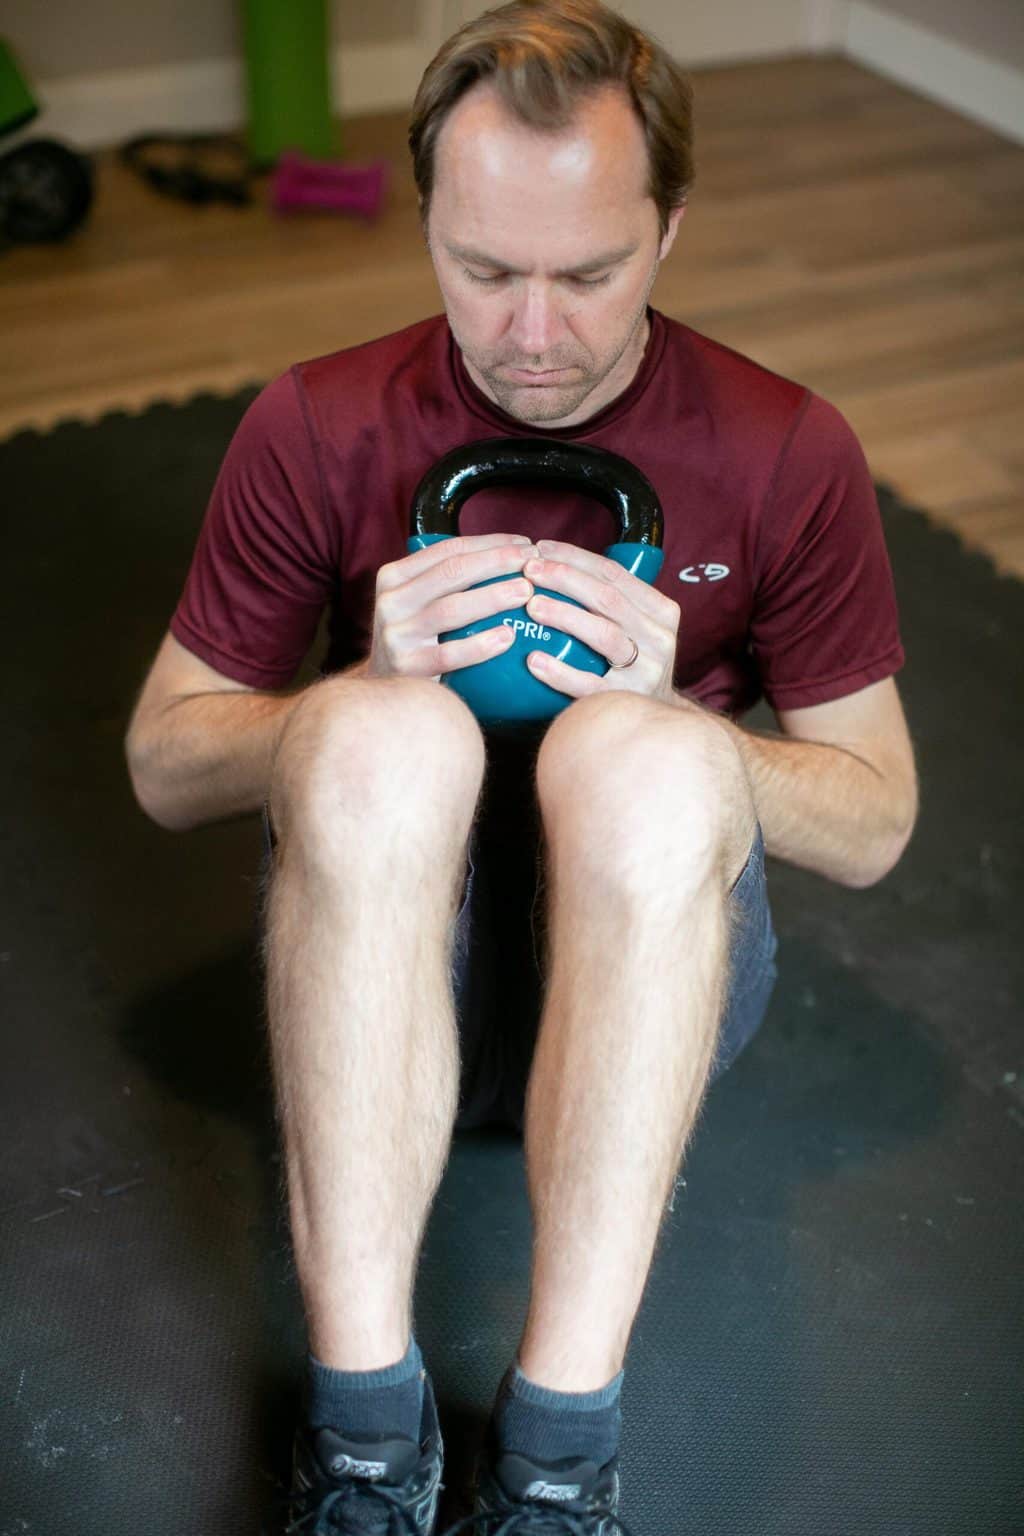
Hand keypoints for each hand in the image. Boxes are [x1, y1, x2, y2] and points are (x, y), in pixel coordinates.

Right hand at [367, 533, 536, 680]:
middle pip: (451, 572)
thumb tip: (509, 555)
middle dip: (497, 562)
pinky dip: (481, 645)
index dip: (490, 543)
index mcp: (394, 576)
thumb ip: (446, 580)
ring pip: (450, 609)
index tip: (524, 544)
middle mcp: (390, 601)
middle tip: (532, 562)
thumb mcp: (417, 602)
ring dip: (493, 597)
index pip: (448, 550)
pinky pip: (448, 654)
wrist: (386, 689)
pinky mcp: (406, 667)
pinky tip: (508, 637)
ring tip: (526, 592)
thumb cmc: (415, 639)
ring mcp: (395, 635)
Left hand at [521, 539, 680, 704]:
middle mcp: (659, 638)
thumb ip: (609, 601)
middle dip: (565, 578)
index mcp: (660, 611)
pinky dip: (560, 672)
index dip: (575, 558)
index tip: (541, 548)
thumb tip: (550, 564)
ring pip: (604, 634)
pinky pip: (590, 684)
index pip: (615, 573)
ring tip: (532, 606)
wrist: (653, 717)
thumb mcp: (635, 627)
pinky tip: (534, 661)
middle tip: (529, 571)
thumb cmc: (632, 663)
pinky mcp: (626, 699)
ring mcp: (646, 670)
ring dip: (565, 616)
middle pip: (608, 598)